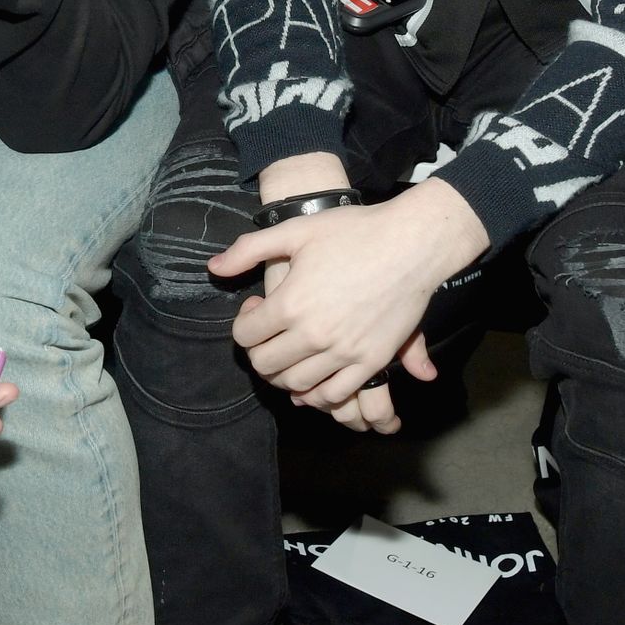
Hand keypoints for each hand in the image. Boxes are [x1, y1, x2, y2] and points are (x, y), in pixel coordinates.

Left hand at [208, 179, 488, 427]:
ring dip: (285, 375)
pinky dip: (317, 394)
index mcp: (291, 303)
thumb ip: (250, 250)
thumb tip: (213, 268)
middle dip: (259, 352)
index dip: (243, 324)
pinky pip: (334, 394)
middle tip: (270, 335)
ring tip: (291, 354)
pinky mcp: (372, 362)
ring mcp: (344, 352)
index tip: (256, 309)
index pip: (245, 336)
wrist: (412, 243)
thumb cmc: (354, 231)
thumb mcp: (296, 230)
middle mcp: (314, 334)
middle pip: (266, 365)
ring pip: (296, 385)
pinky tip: (315, 376)